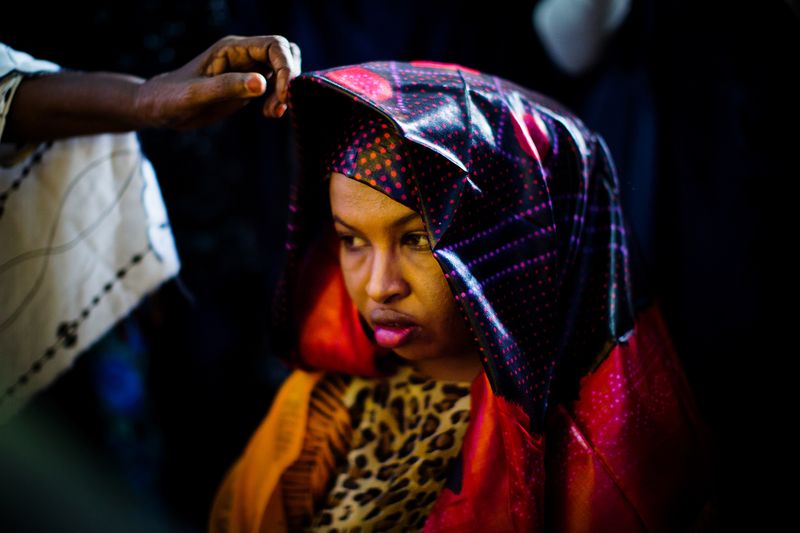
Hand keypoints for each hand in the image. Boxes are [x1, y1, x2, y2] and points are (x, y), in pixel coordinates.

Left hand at [135, 35, 301, 128]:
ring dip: (286, 91)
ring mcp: (247, 69)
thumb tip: (263, 83)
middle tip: (279, 105)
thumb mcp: (196, 95)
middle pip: (285, 53)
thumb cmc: (170, 99)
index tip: (283, 96)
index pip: (275, 46)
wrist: (158, 108)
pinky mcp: (248, 86)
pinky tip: (269, 114)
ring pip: (284, 69)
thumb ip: (228, 87)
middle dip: (290, 80)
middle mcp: (243, 55)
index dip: (286, 68)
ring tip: (272, 113)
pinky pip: (276, 85)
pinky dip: (279, 100)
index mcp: (232, 49)